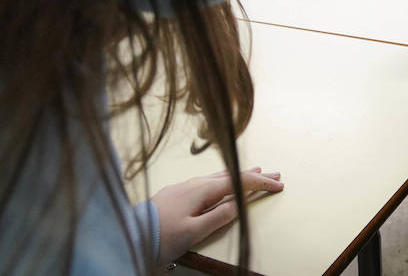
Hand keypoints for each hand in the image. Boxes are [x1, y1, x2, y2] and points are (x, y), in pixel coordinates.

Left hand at [152, 166, 283, 266]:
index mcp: (201, 190)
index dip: (261, 183)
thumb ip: (218, 217)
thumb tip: (237, 205)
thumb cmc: (160, 237)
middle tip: (275, 174)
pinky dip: (224, 179)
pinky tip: (223, 182)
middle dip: (255, 174)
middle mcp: (194, 183)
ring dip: (239, 174)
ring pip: (218, 176)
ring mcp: (183, 187)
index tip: (279, 185)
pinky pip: (207, 181)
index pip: (239, 182)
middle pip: (231, 175)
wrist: (128, 235)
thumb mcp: (193, 232)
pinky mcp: (175, 193)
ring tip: (255, 171)